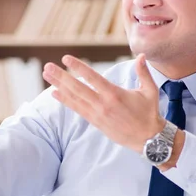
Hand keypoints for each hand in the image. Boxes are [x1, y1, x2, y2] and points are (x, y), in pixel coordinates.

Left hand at [42, 54, 165, 152]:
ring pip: (74, 98)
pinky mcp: (95, 122)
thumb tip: (141, 55)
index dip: (78, 67)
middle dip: (61, 76)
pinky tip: (55, 93)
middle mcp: (103, 104)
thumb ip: (143, 72)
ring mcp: (97, 114)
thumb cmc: (149, 113)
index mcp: (115, 94)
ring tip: (46, 76)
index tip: (66, 58)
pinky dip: (65, 101)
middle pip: (77, 88)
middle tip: (47, 67)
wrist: (148, 139)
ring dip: (59, 86)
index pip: (92, 78)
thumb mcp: (149, 91)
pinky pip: (77, 109)